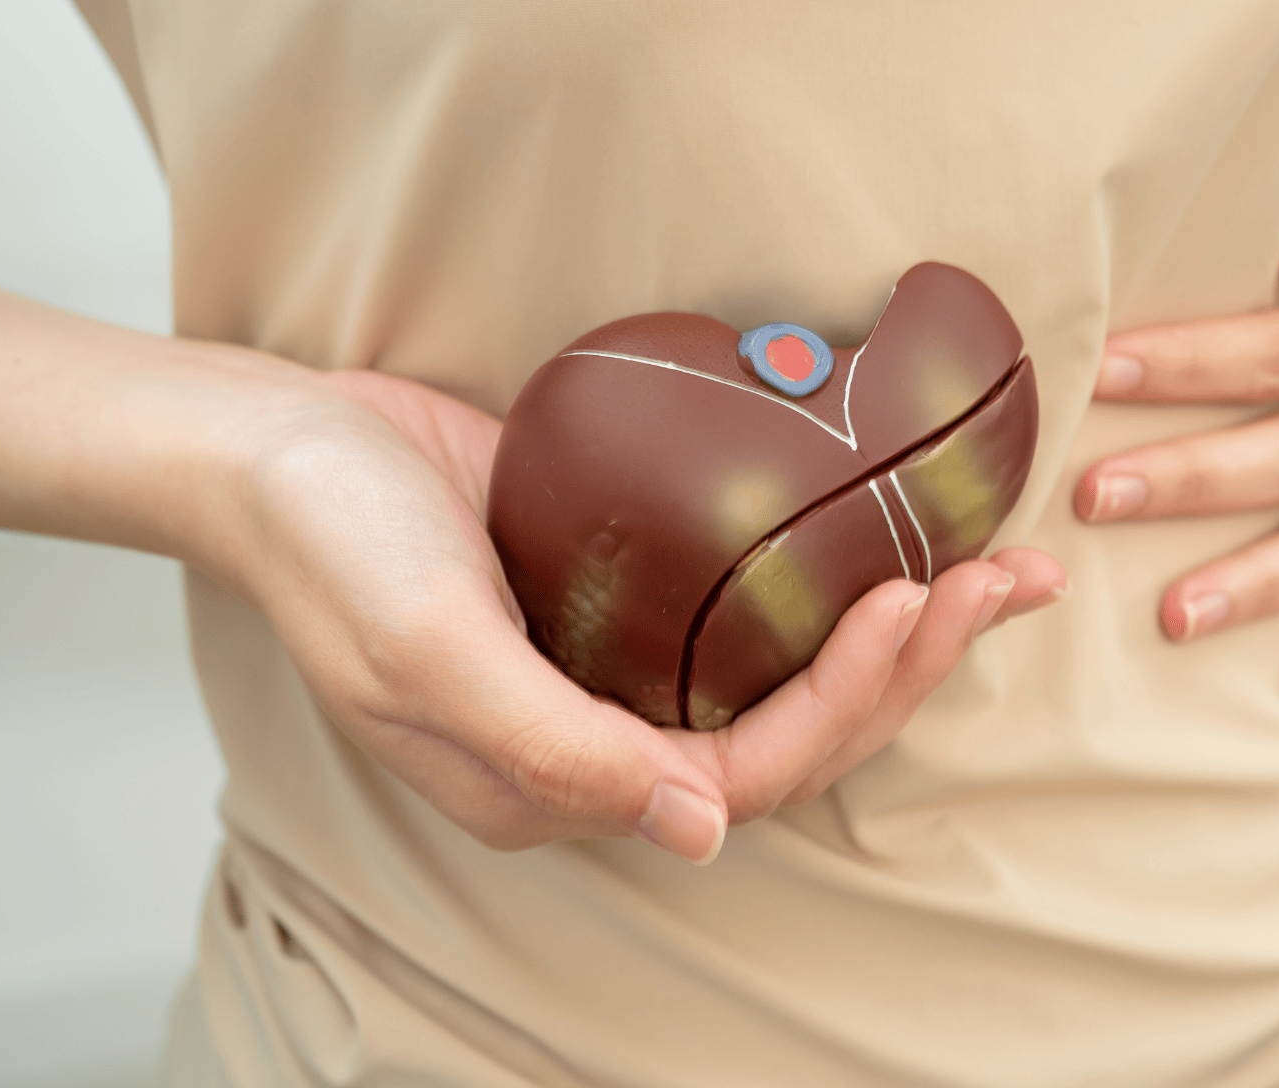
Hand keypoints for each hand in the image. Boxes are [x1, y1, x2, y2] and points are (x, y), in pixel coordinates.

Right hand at [238, 369, 1065, 862]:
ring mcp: (622, 662)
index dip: (844, 701)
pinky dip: (831, 574)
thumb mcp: (427, 651)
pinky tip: (890, 532)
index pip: (746, 772)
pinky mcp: (629, 589)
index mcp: (560, 779)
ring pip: (791, 671)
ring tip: (991, 561)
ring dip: (896, 626)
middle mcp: (607, 734)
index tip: (908, 599)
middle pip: (795, 729)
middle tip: (1001, 581)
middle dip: (909, 667)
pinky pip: (755, 602)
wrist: (277, 444)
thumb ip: (557, 750)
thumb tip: (700, 834)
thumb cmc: (333, 547)